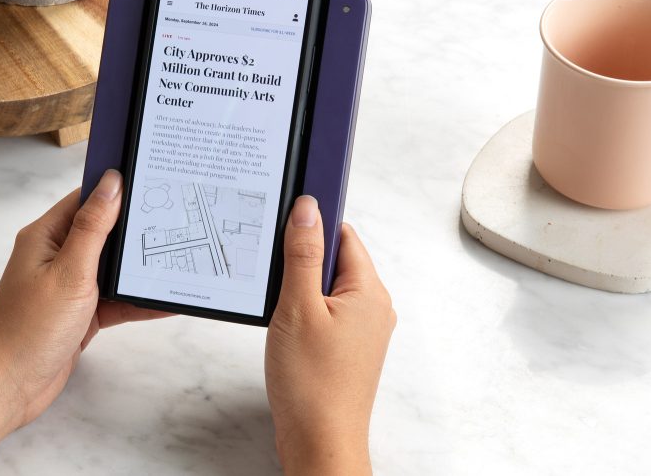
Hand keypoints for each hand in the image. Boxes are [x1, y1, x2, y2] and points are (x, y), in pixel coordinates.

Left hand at [0, 171, 171, 475]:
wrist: (8, 388)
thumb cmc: (30, 328)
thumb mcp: (69, 272)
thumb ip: (93, 227)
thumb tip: (111, 183)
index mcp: (45, 236)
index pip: (85, 199)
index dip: (116, 188)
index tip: (150, 178)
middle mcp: (56, 256)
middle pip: (103, 231)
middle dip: (135, 228)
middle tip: (175, 217)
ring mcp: (68, 285)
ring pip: (111, 267)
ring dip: (138, 267)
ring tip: (177, 257)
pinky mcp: (80, 313)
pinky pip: (114, 299)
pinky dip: (136, 300)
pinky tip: (165, 300)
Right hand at [265, 196, 394, 474]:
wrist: (319, 441)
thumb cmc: (312, 384)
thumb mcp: (298, 307)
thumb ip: (303, 254)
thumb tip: (308, 209)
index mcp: (370, 291)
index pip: (344, 234)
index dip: (314, 225)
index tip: (286, 224)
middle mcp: (374, 308)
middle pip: (337, 260)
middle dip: (303, 261)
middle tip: (277, 275)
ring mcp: (363, 330)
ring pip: (329, 288)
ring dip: (301, 289)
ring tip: (282, 309)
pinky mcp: (349, 348)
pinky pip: (327, 312)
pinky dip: (305, 312)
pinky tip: (287, 328)